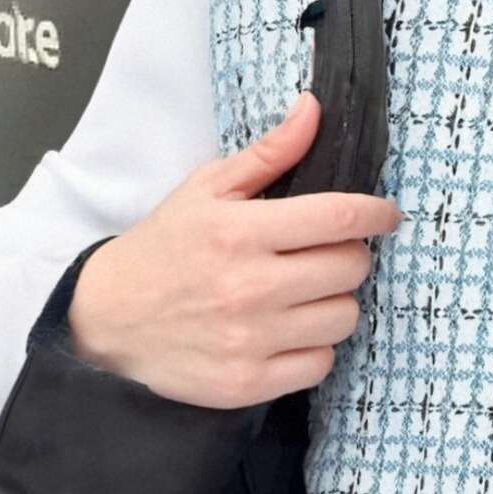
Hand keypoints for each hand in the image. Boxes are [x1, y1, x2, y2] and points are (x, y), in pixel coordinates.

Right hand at [67, 86, 402, 409]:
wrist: (107, 320)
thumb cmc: (163, 248)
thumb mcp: (206, 190)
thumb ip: (267, 153)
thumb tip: (313, 110)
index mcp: (239, 231)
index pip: (338, 217)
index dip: (375, 213)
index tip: (385, 215)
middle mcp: (249, 287)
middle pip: (351, 268)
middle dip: (347, 255)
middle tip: (322, 254)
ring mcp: (250, 340)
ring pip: (344, 318)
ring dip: (333, 302)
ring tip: (302, 294)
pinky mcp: (248, 384)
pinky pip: (321, 364)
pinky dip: (313, 347)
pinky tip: (287, 332)